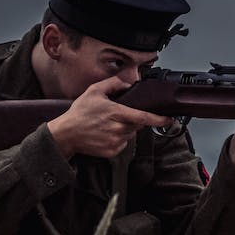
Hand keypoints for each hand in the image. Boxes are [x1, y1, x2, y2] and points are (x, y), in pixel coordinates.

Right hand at [46, 76, 170, 157]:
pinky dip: (118, 139)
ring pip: (130, 134)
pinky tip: (105, 133)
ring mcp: (116, 142)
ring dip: (124, 129)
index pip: (143, 117)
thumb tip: (128, 82)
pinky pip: (123, 144)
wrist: (66, 134)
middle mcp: (118, 129)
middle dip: (132, 120)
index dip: (158, 119)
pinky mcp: (112, 151)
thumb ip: (113, 84)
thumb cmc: (79, 113)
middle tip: (116, 116)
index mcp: (117, 113)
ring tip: (107, 124)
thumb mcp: (94, 91)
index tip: (168, 119)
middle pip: (137, 125)